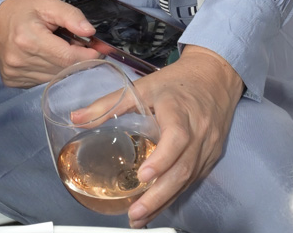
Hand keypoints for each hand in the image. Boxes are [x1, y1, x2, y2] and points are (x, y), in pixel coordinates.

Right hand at [0, 0, 100, 86]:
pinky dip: (48, 72)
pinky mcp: (11, 81)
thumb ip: (71, 16)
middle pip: (62, 70)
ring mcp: (14, 73)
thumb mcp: (48, 3)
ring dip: (62, 67)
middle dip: (76, 60)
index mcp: (29, 39)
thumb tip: (90, 33)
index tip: (96, 48)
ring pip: (52, 79)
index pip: (68, 58)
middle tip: (77, 45)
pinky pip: (40, 82)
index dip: (87, 55)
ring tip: (58, 49)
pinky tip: (45, 58)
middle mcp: (20, 61)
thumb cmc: (23, 7)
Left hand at [127, 46, 243, 227]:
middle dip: (158, 195)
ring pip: (189, 179)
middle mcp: (198, 130)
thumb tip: (76, 117)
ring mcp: (208, 146)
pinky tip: (158, 205)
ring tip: (140, 217)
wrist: (215, 76)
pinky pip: (194, 179)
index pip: (176, 138)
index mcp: (179, 109)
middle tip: (135, 213)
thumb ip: (110, 103)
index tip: (142, 176)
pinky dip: (175, 194)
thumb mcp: (143, 86)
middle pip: (183, 168)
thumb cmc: (177, 82)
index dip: (162, 159)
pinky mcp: (212, 155)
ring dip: (165, 201)